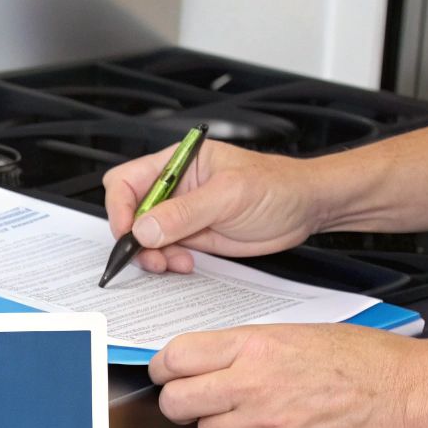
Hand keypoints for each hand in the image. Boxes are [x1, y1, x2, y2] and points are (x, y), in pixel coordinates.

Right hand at [102, 141, 326, 272]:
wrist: (307, 209)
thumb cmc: (277, 186)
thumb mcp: (230, 195)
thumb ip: (185, 212)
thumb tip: (144, 228)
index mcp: (178, 163)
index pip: (127, 180)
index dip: (119, 206)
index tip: (128, 231)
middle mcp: (175, 188)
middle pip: (130, 212)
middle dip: (134, 237)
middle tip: (151, 255)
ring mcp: (182, 214)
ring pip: (144, 237)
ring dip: (152, 255)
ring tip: (174, 263)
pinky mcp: (192, 237)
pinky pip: (165, 252)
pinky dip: (168, 263)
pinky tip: (186, 265)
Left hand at [149, 324, 427, 427]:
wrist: (406, 392)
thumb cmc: (363, 358)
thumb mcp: (295, 332)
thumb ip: (245, 347)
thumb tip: (207, 360)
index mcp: (253, 346)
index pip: (176, 358)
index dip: (163, 367)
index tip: (166, 372)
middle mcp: (252, 385)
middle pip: (176, 402)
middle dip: (179, 401)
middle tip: (193, 397)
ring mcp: (265, 425)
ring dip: (218, 425)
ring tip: (248, 411)